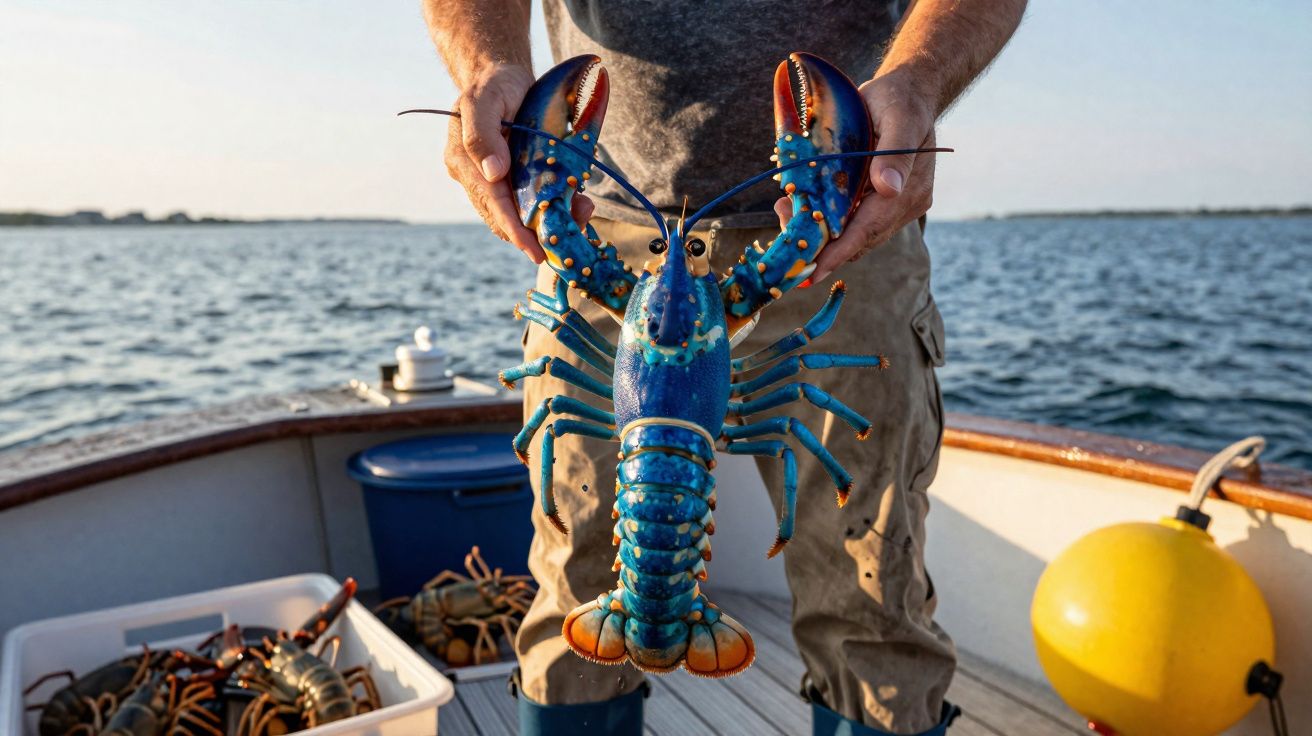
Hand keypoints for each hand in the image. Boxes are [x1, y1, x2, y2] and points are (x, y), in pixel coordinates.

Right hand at [443, 64, 596, 263]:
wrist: (502, 78)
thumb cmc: (493, 85)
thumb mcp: (484, 99)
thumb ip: (482, 133)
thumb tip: (493, 172)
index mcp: (462, 160)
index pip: (491, 202)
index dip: (513, 228)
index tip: (534, 249)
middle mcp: (474, 176)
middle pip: (503, 217)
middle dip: (534, 233)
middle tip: (565, 245)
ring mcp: (491, 180)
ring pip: (518, 213)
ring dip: (547, 223)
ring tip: (579, 217)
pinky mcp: (509, 178)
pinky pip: (528, 201)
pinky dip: (551, 208)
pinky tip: (576, 203)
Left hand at [800, 73, 937, 283]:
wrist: (907, 92)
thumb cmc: (900, 99)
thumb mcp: (899, 117)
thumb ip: (894, 154)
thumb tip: (888, 189)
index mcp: (910, 189)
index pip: (869, 230)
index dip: (839, 252)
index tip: (813, 271)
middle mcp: (904, 204)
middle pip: (858, 239)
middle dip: (821, 245)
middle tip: (785, 234)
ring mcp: (894, 204)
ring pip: (852, 233)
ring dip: (819, 232)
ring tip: (785, 211)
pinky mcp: (881, 200)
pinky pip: (851, 220)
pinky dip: (826, 219)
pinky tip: (801, 205)